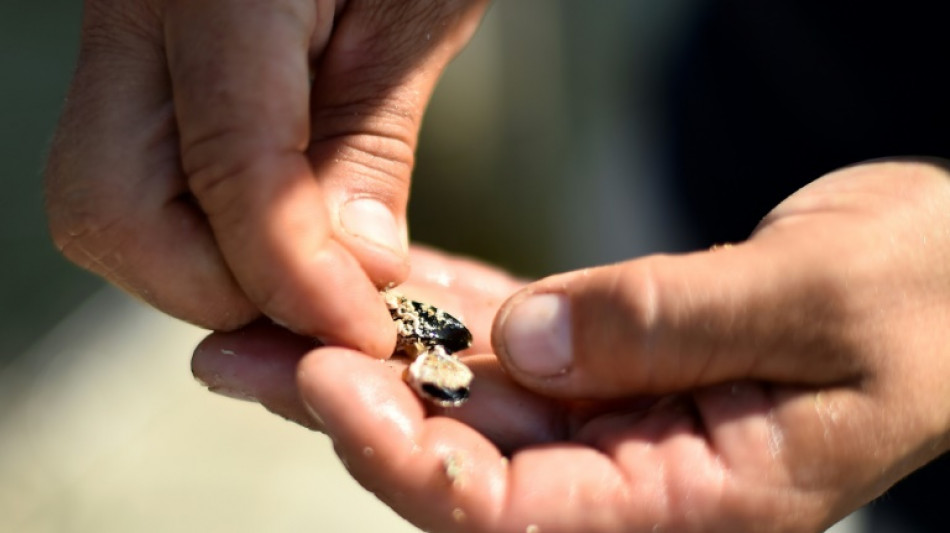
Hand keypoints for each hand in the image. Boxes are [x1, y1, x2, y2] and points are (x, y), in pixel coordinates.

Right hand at [44, 0, 487, 355]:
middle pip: (115, 213)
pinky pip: (132, 183)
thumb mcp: (415, 10)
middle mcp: (132, 15)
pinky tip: (274, 232)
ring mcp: (115, 38)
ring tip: (308, 272)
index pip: (233, 175)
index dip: (300, 279)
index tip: (368, 330)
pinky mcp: (127, 64)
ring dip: (207, 272)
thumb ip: (370, 142)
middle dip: (225, 290)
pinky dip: (200, 235)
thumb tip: (352, 268)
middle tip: (326, 304)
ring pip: (107, 210)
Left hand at [194, 161, 949, 531]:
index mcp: (699, 501)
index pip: (522, 511)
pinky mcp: (609, 351)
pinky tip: (373, 272)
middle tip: (241, 350)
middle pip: (465, 455)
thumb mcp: (821, 308)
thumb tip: (526, 339)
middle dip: (350, 404)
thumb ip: (669, 327)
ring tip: (266, 312)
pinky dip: (441, 300)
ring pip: (469, 390)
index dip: (413, 457)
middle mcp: (639, 470)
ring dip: (371, 350)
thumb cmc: (923, 298)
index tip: (328, 381)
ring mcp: (618, 411)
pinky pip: (507, 328)